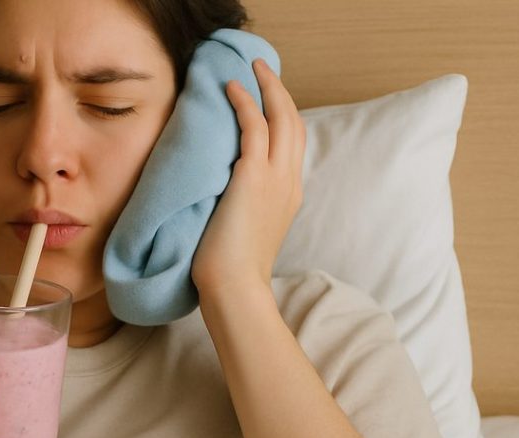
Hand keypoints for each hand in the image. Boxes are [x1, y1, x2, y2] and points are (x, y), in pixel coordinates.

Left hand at [191, 58, 305, 298]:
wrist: (235, 287)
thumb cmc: (232, 269)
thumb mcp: (246, 228)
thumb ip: (245, 204)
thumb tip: (224, 191)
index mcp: (290, 195)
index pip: (294, 144)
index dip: (284, 115)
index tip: (269, 98)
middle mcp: (289, 182)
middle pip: (294, 123)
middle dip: (280, 91)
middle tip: (262, 69)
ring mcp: (275, 178)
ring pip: (281, 117)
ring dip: (266, 87)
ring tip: (249, 68)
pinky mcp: (253, 176)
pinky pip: (254, 126)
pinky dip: (245, 102)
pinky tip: (231, 88)